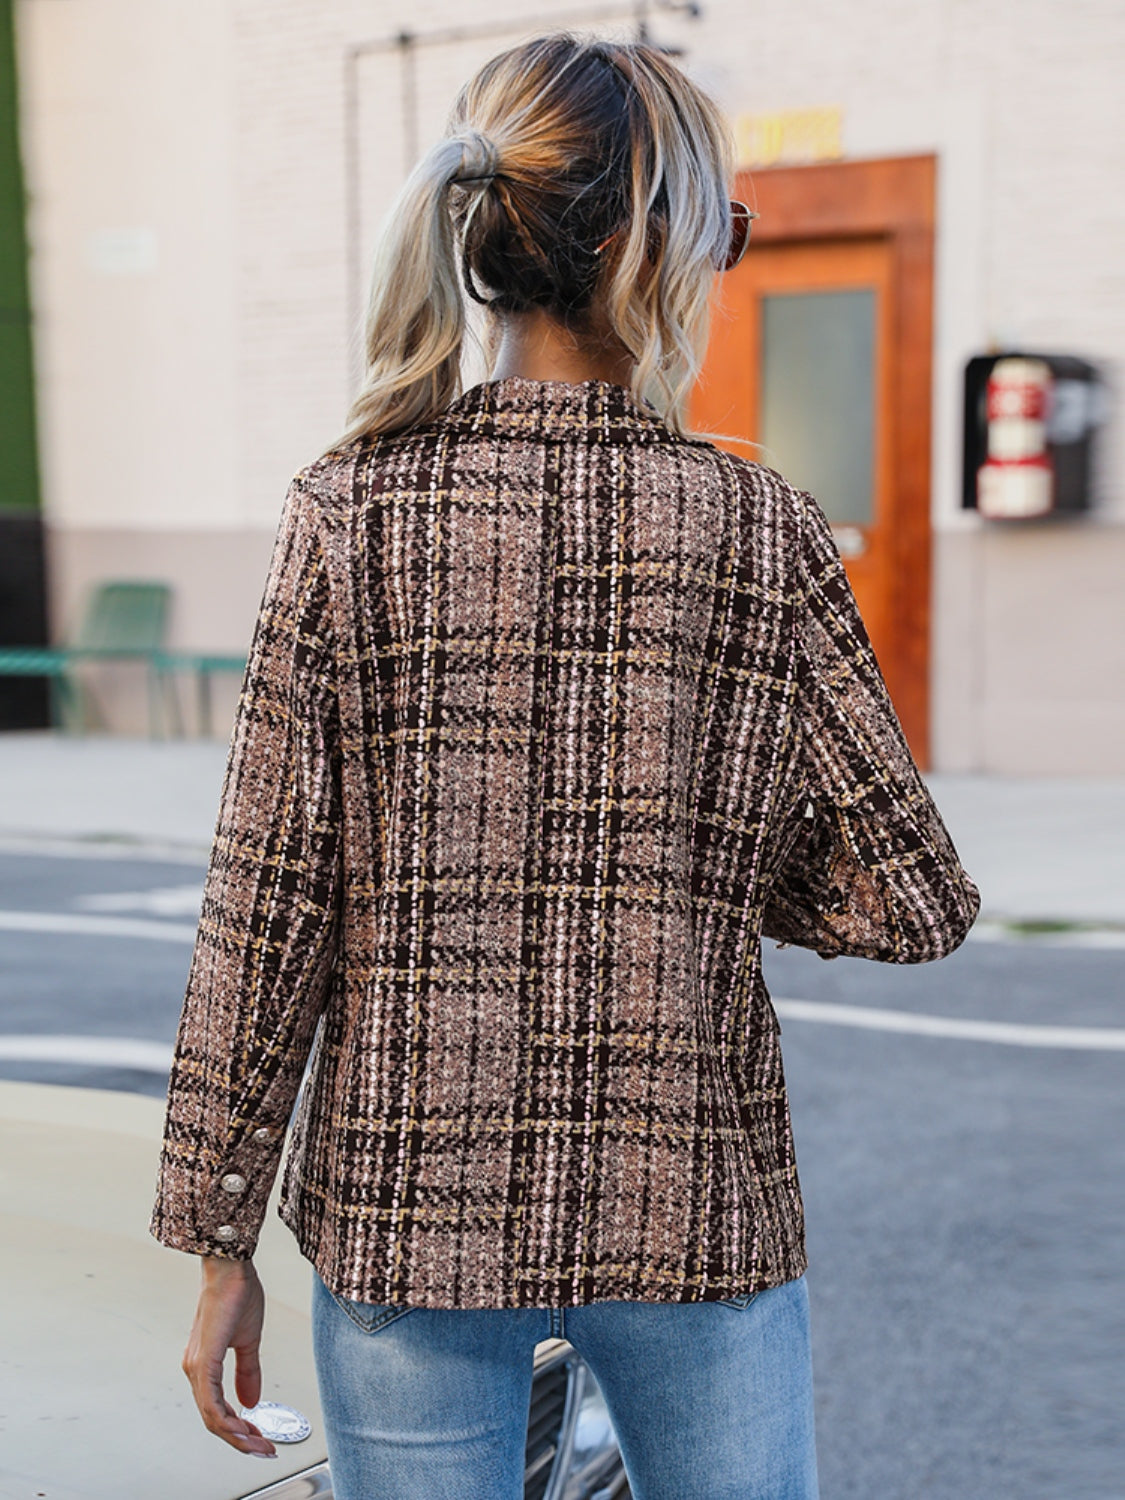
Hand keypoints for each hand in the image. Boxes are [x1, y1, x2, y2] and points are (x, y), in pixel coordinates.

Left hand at [181, 1256, 276, 1458]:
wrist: (231, 1267)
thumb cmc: (235, 1294)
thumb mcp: (248, 1340)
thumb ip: (248, 1372)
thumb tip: (250, 1400)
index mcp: (204, 1366)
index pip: (217, 1411)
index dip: (238, 1430)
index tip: (259, 1440)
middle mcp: (195, 1370)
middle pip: (213, 1420)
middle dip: (240, 1440)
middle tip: (263, 1449)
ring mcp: (197, 1367)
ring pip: (211, 1416)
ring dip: (236, 1434)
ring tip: (258, 1443)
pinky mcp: (204, 1361)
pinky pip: (211, 1402)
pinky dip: (227, 1419)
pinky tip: (242, 1425)